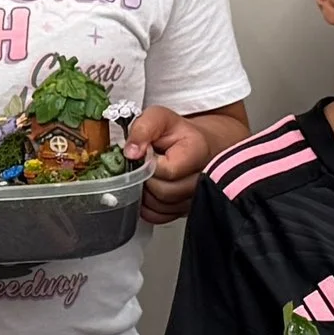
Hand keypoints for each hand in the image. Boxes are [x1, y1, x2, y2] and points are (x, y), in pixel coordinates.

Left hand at [126, 105, 219, 223]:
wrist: (196, 144)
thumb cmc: (179, 133)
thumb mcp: (160, 118)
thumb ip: (144, 129)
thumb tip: (131, 152)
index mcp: (198, 152)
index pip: (167, 170)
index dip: (149, 163)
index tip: (147, 153)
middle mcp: (203, 179)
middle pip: (163, 192)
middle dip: (145, 178)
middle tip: (143, 166)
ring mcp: (196, 198)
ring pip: (160, 207)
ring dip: (145, 192)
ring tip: (148, 175)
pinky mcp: (186, 210)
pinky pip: (159, 217)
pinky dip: (147, 206)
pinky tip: (149, 189)